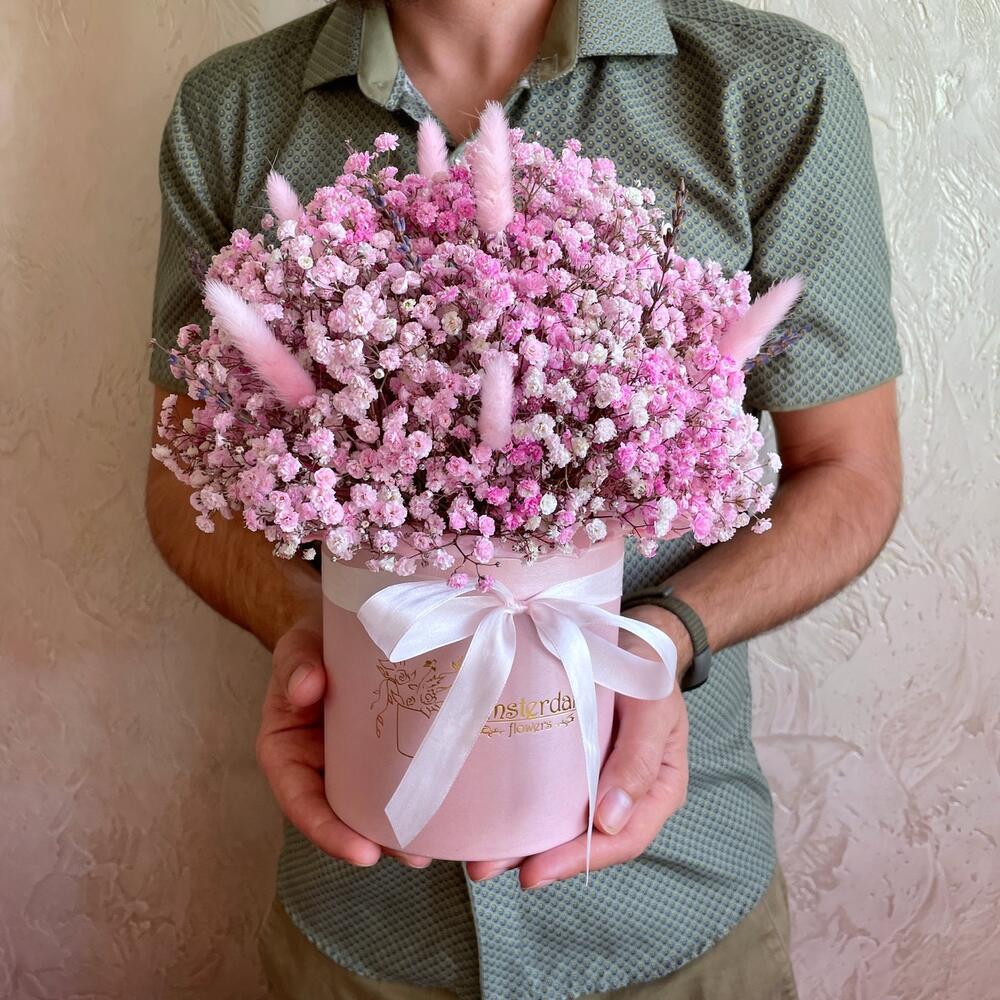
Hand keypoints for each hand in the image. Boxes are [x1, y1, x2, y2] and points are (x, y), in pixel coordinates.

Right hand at [255, 612, 431, 868]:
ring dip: (406, 828)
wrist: (352, 621)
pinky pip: (405, 774)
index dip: (327, 830)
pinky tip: (453, 806)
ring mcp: (359, 763)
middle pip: (345, 814)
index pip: (301, 800)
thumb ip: (296, 664)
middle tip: (414, 855)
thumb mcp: (298, 646)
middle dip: (377, 840)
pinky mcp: (393, 750)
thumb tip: (305, 688)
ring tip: (442, 844)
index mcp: (288, 751)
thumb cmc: (315, 640)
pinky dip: (425, 791)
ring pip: (378, 804)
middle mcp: (322, 766)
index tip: (363, 853)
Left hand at [465, 604, 691, 887]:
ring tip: (476, 858)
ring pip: (560, 825)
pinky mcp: (567, 765)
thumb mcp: (653, 706)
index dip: (579, 860)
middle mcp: (623, 795)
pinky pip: (546, 795)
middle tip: (486, 869)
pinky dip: (519, 811)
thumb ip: (639, 758)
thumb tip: (609, 820)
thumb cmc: (647, 671)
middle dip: (536, 860)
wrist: (629, 640)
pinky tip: (485, 820)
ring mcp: (594, 782)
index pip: (622, 839)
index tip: (538, 870)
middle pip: (583, 842)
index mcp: (656, 790)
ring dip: (519, 845)